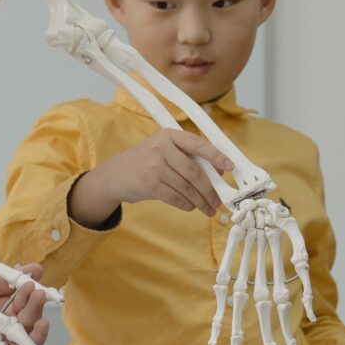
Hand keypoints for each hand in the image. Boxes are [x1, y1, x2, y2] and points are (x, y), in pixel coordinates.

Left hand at [0, 263, 50, 344]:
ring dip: (40, 335)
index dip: (30, 293)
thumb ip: (6, 280)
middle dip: (36, 308)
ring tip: (43, 323)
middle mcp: (17, 332)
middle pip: (32, 321)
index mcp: (15, 313)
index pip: (28, 303)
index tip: (30, 283)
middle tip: (38, 295)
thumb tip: (32, 267)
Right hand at [75, 131, 234, 223]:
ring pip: (187, 187)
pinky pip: (176, 197)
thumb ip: (187, 156)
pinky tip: (191, 207)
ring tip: (208, 209)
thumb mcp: (163, 150)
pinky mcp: (149, 184)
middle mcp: (162, 148)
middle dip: (210, 189)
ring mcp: (154, 166)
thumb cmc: (146, 162)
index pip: (198, 144)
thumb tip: (218, 172)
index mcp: (169, 135)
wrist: (115, 175)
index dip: (216, 156)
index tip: (230, 167)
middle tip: (219, 201)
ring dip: (200, 201)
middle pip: (195, 172)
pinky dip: (187, 204)